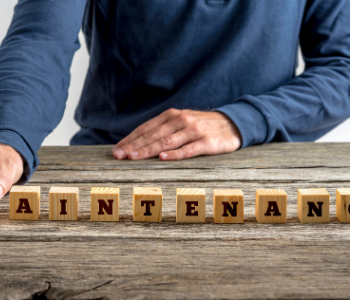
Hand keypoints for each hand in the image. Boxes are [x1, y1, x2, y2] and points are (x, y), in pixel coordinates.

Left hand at [112, 109, 241, 160]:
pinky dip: (175, 154)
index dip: (130, 139)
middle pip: (153, 135)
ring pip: (167, 141)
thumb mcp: (181, 122)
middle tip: (119, 156)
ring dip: (148, 150)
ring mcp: (194, 131)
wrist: (233, 124)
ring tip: (134, 157)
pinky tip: (163, 158)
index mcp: (172, 115)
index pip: (146, 128)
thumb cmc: (201, 127)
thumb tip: (137, 143)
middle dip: (134, 146)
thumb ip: (163, 130)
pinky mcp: (207, 142)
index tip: (116, 150)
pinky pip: (188, 149)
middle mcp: (181, 120)